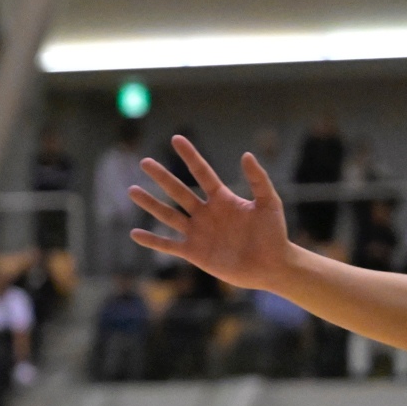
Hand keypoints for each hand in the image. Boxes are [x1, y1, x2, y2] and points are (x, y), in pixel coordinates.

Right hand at [129, 135, 294, 290]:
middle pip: (179, 191)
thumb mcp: (269, 203)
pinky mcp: (194, 252)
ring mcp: (198, 233)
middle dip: (161, 177)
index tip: (176, 139)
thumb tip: (246, 154)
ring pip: (168, 215)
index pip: (202, 173)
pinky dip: (152, 241)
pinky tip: (134, 234)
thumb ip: (258, 180)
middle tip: (144, 162)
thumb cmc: (274, 234)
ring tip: (132, 190)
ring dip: (150, 203)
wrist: (273, 266)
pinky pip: (168, 245)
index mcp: (223, 199)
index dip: (190, 156)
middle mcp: (206, 213)